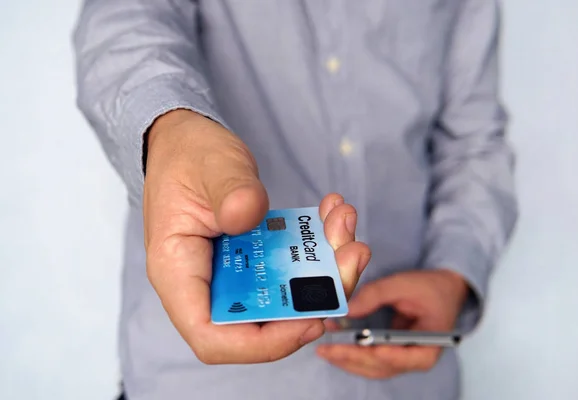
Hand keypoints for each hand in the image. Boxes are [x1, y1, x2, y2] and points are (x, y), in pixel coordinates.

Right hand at [143, 110, 370, 364]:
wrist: (185, 141)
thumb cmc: (187, 155)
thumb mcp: (210, 166)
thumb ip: (230, 191)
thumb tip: (249, 215)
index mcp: (177, 272)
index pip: (213, 337)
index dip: (265, 343)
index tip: (312, 317)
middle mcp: (205, 283)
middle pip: (260, 322)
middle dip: (315, 296)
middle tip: (350, 253)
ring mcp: (230, 273)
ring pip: (283, 296)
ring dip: (324, 269)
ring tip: (344, 223)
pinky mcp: (251, 258)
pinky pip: (288, 268)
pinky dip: (317, 248)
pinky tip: (331, 214)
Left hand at [317, 269, 468, 378]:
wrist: (442, 290)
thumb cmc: (430, 288)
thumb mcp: (404, 284)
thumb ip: (376, 294)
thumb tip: (347, 308)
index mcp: (430, 345)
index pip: (407, 357)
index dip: (384, 353)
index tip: (363, 344)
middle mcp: (416, 358)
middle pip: (383, 366)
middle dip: (354, 358)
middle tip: (328, 349)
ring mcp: (402, 358)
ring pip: (372, 368)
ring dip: (348, 361)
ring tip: (325, 350)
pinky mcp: (390, 354)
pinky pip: (369, 360)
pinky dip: (351, 356)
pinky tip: (333, 348)